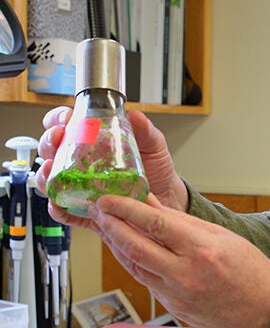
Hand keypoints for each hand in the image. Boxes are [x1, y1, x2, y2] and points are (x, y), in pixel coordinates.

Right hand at [36, 106, 188, 222]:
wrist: (167, 199)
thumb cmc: (156, 170)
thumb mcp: (153, 146)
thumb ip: (145, 131)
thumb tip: (135, 116)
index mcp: (93, 142)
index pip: (67, 125)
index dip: (59, 119)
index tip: (66, 118)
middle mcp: (81, 163)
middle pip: (52, 149)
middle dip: (48, 141)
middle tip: (58, 138)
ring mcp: (81, 186)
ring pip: (51, 180)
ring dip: (44, 174)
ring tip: (50, 169)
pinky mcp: (86, 210)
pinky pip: (65, 211)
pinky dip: (57, 209)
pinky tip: (57, 205)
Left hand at [87, 193, 269, 327]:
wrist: (266, 312)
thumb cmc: (252, 272)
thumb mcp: (222, 236)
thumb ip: (183, 222)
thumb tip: (153, 205)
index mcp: (201, 250)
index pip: (154, 223)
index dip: (126, 209)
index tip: (108, 199)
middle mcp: (185, 274)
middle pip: (135, 246)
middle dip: (111, 225)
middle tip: (98, 210)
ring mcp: (176, 295)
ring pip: (134, 266)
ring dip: (116, 244)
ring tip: (106, 226)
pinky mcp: (173, 308)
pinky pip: (146, 281)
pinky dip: (133, 262)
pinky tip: (127, 249)